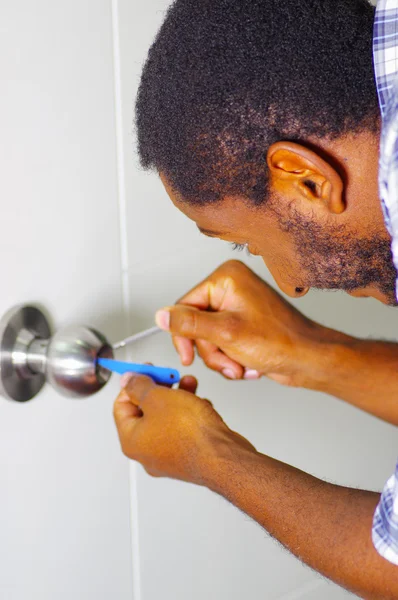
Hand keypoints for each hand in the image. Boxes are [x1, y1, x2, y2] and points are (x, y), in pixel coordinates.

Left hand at [113, 373, 254, 483]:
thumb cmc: (192, 435)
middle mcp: (147, 452)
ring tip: (189, 384)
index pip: (121, 406)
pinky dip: (189, 413)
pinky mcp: (188, 455)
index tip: (145, 371)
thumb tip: (128, 381)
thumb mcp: (159, 398)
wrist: (224, 458)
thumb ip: (139, 386)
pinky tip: (201, 404)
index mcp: (132, 440)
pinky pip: (183, 429)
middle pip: (145, 411)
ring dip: (177, 397)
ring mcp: (168, 456)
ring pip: (166, 418)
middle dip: (159, 388)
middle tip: (169, 376)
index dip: (132, 384)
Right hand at [155, 260, 329, 386]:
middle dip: (211, 351)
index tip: (188, 356)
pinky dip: (232, 359)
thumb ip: (189, 324)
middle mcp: (231, 287)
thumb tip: (161, 316)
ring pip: (207, 339)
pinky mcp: (243, 323)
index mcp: (226, 278)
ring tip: (241, 365)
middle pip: (196, 325)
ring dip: (222, 359)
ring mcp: (238, 306)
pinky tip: (248, 364)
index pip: (184, 306)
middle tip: (229, 362)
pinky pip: (221, 344)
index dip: (184, 335)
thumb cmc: (281, 342)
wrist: (309, 360)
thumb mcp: (225, 334)